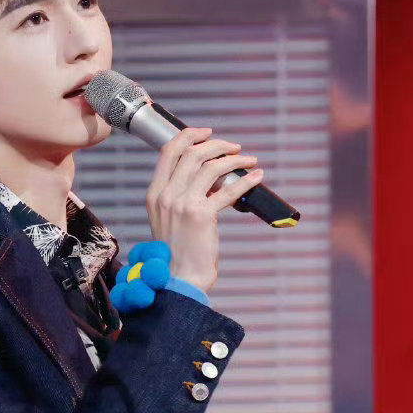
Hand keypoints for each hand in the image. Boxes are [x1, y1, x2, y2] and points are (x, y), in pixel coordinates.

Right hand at [145, 126, 263, 295]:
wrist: (178, 279)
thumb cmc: (177, 252)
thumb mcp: (169, 218)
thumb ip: (181, 195)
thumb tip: (210, 176)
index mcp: (155, 194)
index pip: (169, 151)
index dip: (189, 136)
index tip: (207, 133)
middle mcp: (166, 195)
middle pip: (192, 153)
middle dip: (217, 144)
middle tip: (234, 148)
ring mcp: (182, 204)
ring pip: (211, 166)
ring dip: (234, 160)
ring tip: (249, 160)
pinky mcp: (202, 215)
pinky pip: (228, 190)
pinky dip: (246, 180)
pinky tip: (257, 176)